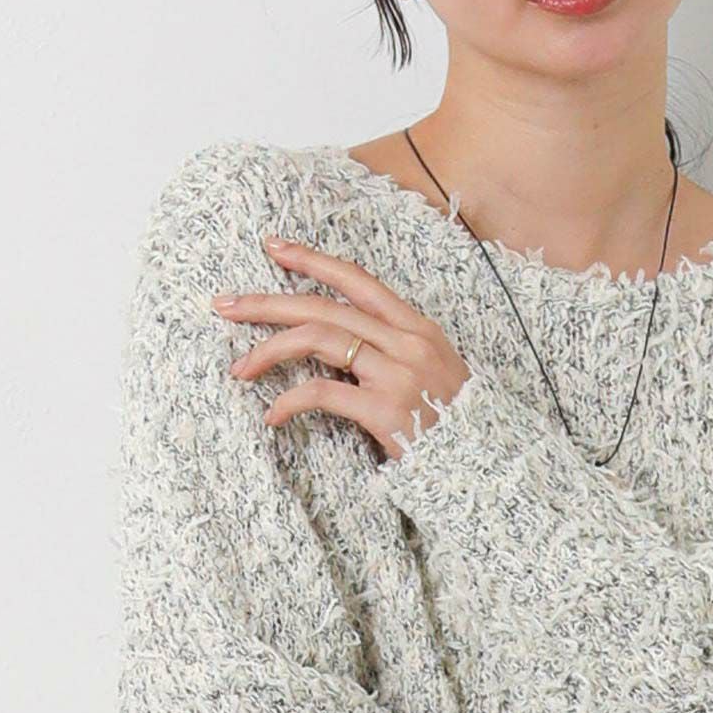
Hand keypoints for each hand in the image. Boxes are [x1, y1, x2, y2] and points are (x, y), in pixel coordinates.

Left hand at [213, 236, 470, 462]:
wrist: (487, 464)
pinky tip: (273, 416)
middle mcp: (406, 342)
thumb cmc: (454, 422)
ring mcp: (397, 374)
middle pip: (323, 307)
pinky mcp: (385, 410)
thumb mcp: (433, 370)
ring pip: (318, 340)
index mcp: (417, 327)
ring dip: (269, 351)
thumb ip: (393, 350)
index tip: (274, 248)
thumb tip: (340, 343)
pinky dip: (289, 402)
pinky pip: (322, 394)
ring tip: (240, 369)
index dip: (312, 260)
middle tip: (225, 305)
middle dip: (267, 303)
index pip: (356, 280)